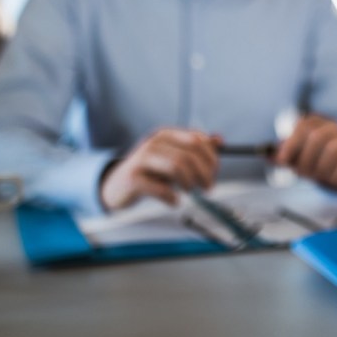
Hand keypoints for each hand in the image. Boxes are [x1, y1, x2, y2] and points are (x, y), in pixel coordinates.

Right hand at [100, 128, 218, 210]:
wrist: (117, 185)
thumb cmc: (150, 171)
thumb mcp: (172, 156)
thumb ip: (195, 148)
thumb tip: (219, 140)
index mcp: (166, 135)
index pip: (197, 140)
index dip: (211, 157)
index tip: (215, 172)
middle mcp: (154, 143)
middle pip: (189, 155)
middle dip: (204, 173)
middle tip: (208, 187)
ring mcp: (142, 159)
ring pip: (177, 167)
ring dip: (190, 183)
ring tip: (190, 191)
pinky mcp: (134, 178)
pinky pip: (161, 188)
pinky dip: (172, 198)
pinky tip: (174, 201)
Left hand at [274, 114, 336, 190]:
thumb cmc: (315, 158)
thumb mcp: (298, 154)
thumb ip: (284, 154)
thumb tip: (266, 156)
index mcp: (316, 121)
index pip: (303, 127)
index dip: (291, 144)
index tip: (282, 161)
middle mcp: (333, 127)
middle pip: (316, 138)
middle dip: (304, 159)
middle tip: (300, 173)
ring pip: (331, 151)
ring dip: (318, 169)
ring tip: (315, 176)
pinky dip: (332, 176)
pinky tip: (329, 178)